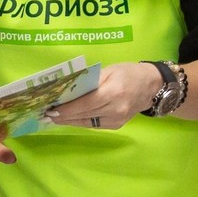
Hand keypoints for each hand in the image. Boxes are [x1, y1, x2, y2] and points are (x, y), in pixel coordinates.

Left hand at [48, 61, 162, 131]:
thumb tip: (67, 89)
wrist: (151, 86)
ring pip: (87, 122)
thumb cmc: (128, 73)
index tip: (51, 109)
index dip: (67, 108)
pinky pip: (93, 124)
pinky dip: (80, 121)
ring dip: (69, 121)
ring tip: (53, 118)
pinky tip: (68, 119)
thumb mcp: (108, 70)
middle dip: (64, 115)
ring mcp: (117, 120)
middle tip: (46, 114)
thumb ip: (88, 81)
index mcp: (114, 92)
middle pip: (84, 115)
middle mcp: (116, 109)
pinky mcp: (116, 125)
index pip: (86, 103)